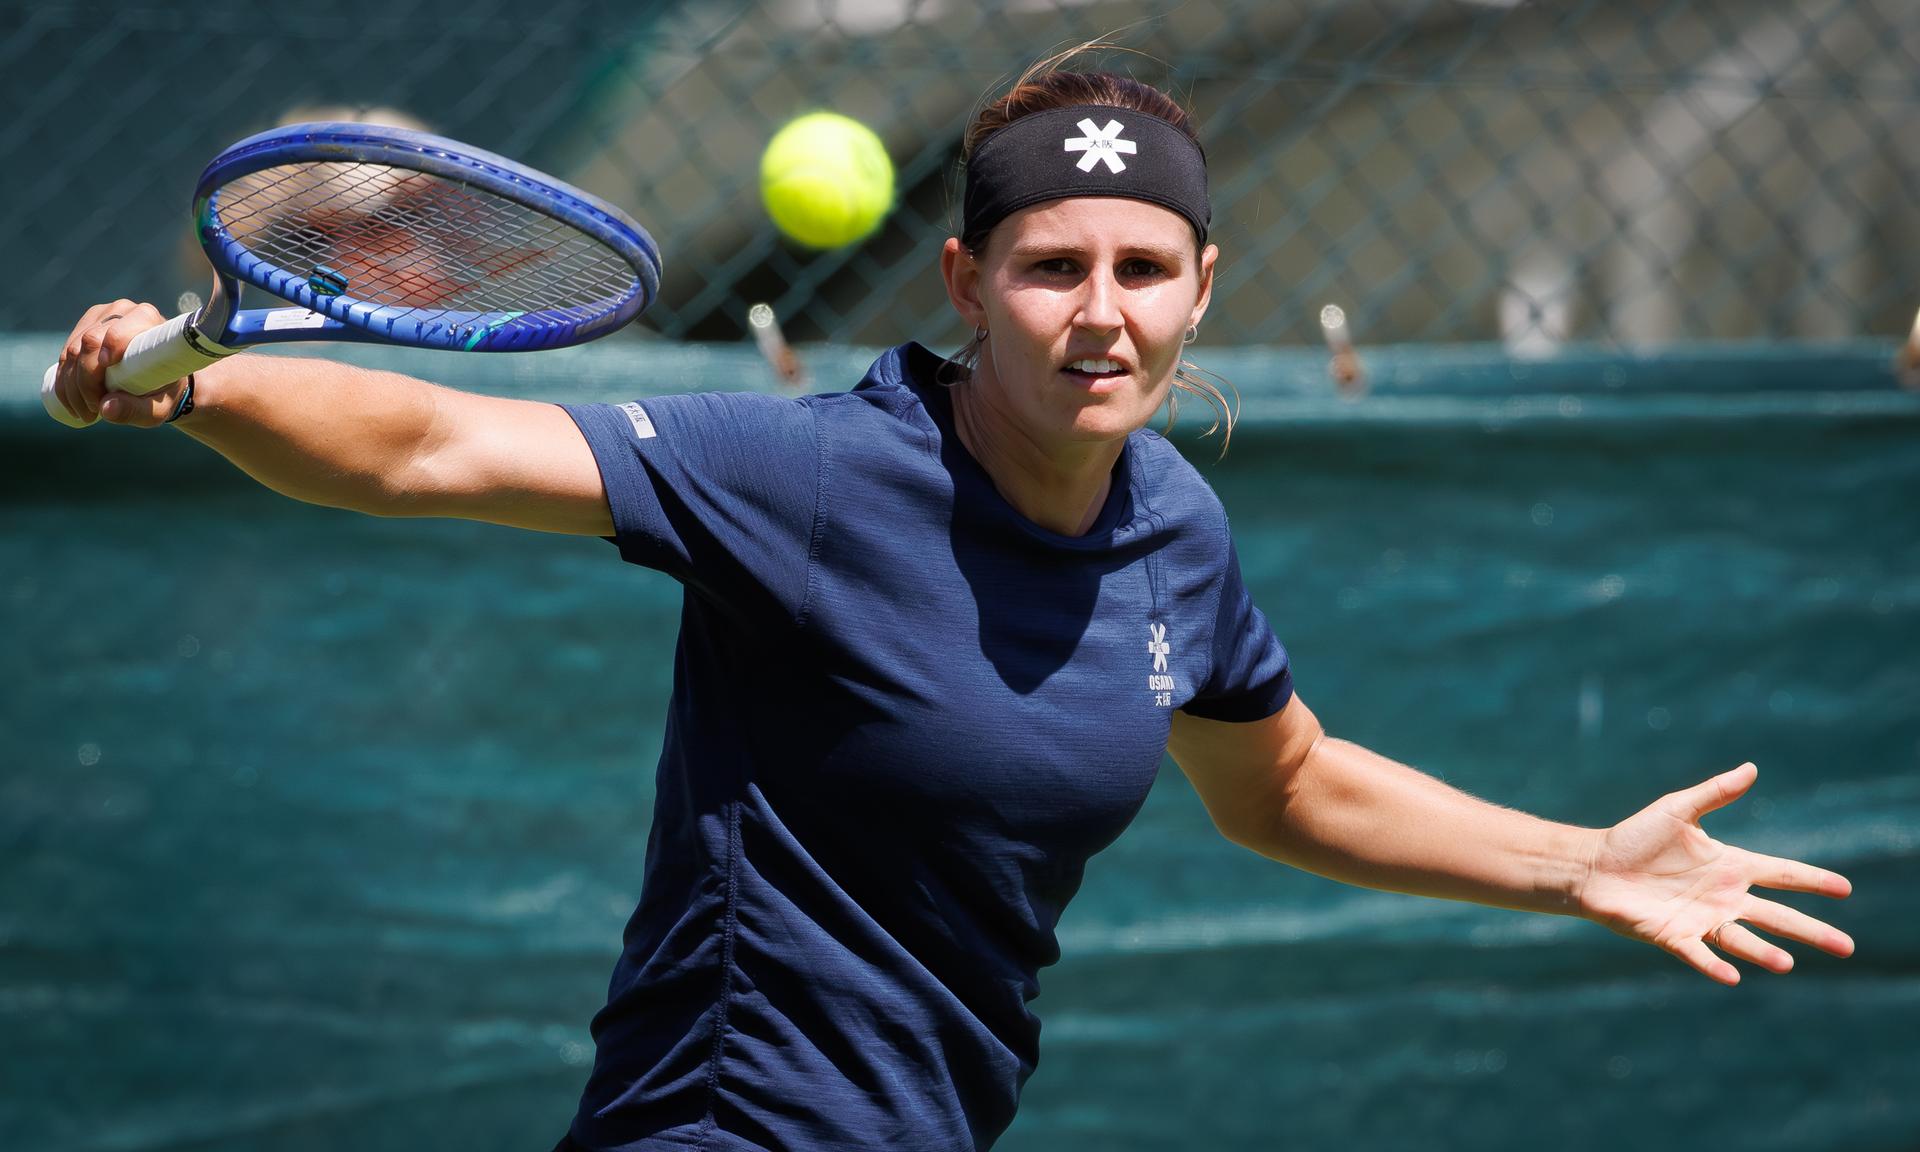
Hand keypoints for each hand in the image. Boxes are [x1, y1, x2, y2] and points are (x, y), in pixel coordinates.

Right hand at [49, 300, 186, 425]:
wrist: (161, 376)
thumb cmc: (164, 389)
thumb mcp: (158, 407)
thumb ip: (137, 409)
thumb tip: (105, 408)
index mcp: (148, 319)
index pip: (118, 331)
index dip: (103, 355)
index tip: (102, 387)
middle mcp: (122, 311)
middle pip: (89, 343)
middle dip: (85, 382)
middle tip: (93, 412)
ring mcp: (99, 317)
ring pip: (71, 352)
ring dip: (71, 387)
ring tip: (86, 414)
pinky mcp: (83, 328)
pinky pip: (63, 356)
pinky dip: (63, 382)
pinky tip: (71, 403)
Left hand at [1577, 762, 1853, 984]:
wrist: (1595, 865)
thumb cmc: (1635, 837)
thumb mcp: (1677, 809)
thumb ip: (1715, 792)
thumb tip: (1751, 768)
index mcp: (1729, 866)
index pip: (1781, 874)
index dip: (1812, 880)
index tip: (1845, 888)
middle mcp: (1723, 897)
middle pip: (1776, 916)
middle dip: (1811, 931)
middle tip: (1846, 947)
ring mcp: (1700, 919)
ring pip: (1742, 939)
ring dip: (1764, 952)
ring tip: (1788, 963)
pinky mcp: (1673, 936)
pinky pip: (1698, 954)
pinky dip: (1713, 965)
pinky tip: (1732, 976)